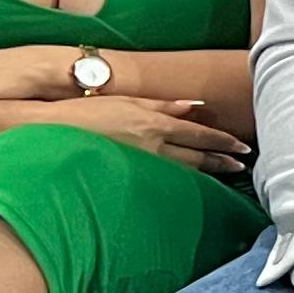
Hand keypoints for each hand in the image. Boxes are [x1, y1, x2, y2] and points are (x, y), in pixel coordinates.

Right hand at [41, 94, 255, 173]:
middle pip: (196, 156)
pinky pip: (161, 182)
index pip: (198, 135)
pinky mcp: (128, 179)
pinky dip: (180, 184)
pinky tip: (190, 189)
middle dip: (222, 161)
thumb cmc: (87, 114)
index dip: (223, 142)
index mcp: (154, 124)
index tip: (242, 147)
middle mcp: (152, 147)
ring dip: (206, 173)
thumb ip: (162, 105)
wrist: (50, 134)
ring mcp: (140, 165)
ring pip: (182, 172)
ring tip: (226, 175)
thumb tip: (192, 107)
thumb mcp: (128, 102)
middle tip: (243, 165)